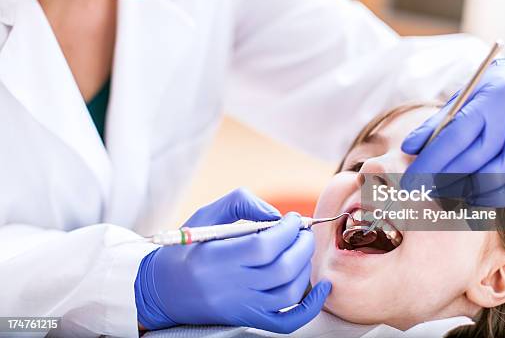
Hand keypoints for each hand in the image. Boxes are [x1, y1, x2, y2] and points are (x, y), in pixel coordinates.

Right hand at [134, 188, 330, 332]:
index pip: (263, 246)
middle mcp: (228, 287)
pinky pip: (286, 321)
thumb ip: (241, 204)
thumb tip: (277, 215)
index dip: (287, 230)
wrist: (162, 290)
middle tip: (302, 231)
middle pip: (281, 269)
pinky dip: (310, 307)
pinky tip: (321, 289)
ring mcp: (240, 307)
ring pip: (288, 292)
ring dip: (305, 267)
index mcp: (215, 258)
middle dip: (302, 245)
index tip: (292, 218)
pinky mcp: (247, 319)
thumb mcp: (206, 215)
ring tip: (302, 249)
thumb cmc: (186, 249)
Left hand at [401, 59, 504, 206]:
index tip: (410, 182)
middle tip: (424, 190)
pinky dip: (497, 198)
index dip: (430, 164)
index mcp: (489, 102)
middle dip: (444, 180)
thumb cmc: (480, 97)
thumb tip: (408, 149)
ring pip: (499, 176)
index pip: (455, 138)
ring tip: (446, 193)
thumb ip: (433, 126)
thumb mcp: (456, 102)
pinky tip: (475, 198)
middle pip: (475, 160)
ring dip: (467, 191)